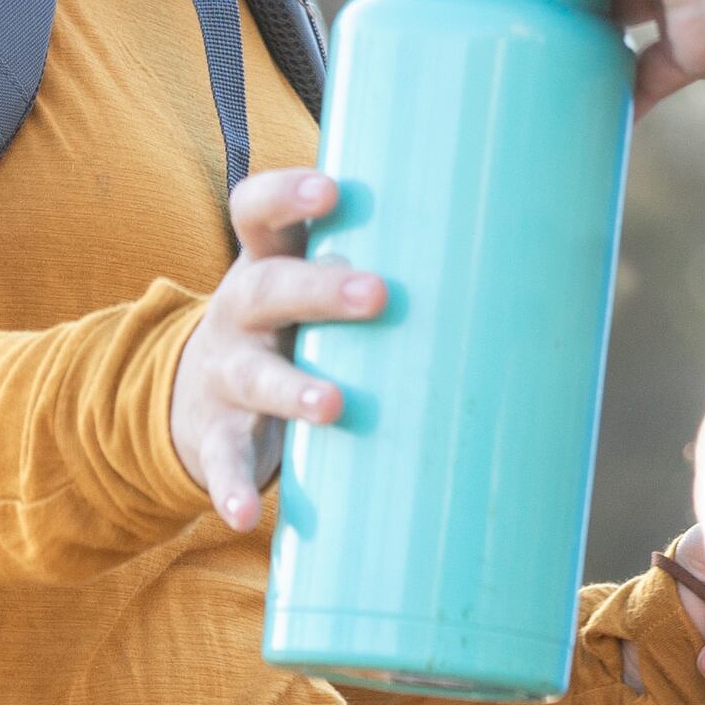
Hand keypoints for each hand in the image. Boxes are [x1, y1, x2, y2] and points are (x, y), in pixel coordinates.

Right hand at [172, 168, 384, 531]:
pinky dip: (232, 487)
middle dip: (321, 289)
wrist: (192, 397)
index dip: (288, 195)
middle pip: (270, 289)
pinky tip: (245, 514)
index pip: (257, 211)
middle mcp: (239, 311)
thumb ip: (373, 262)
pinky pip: (222, 459)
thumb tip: (511, 256)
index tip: (331, 189)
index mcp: (264, 262)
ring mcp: (224, 373)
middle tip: (378, 294)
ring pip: (253, 374)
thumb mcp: (306, 283)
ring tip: (332, 404)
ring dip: (291, 388)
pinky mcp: (214, 434)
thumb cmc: (287, 326)